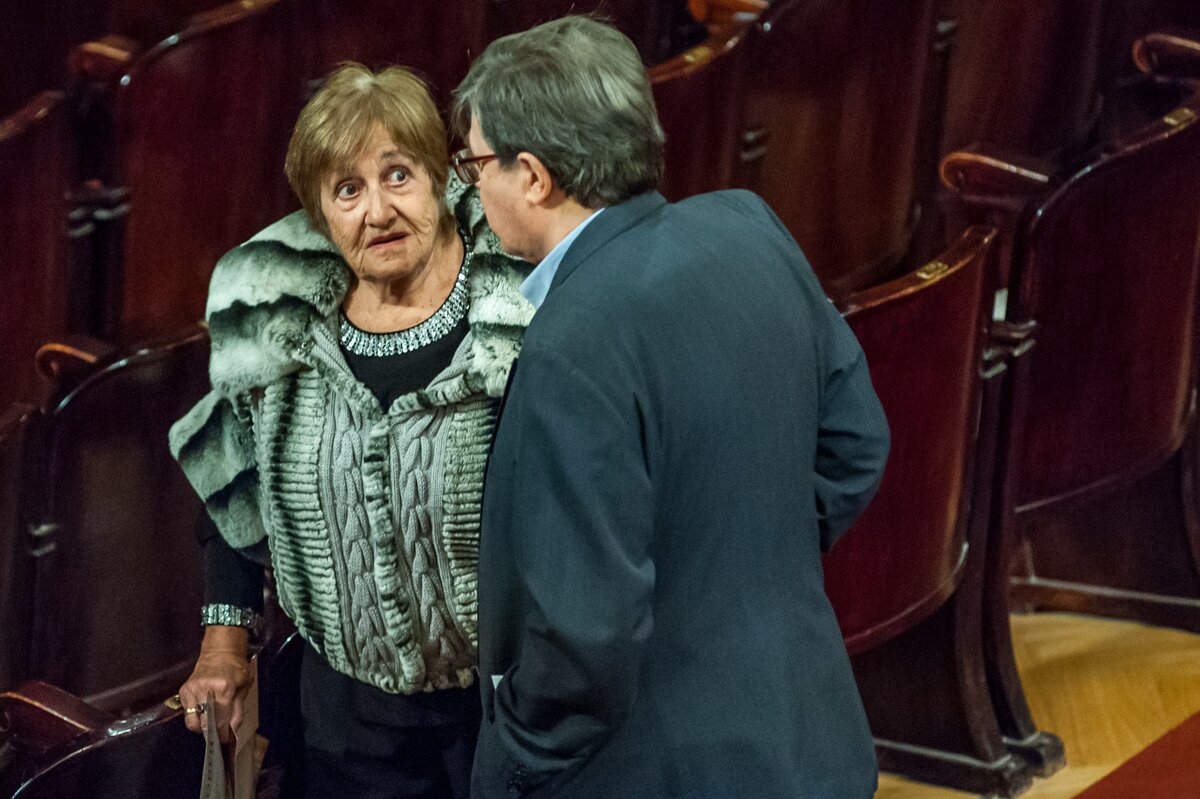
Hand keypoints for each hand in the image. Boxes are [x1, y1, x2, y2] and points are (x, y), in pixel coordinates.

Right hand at [178, 625, 251, 742]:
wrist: (220, 651)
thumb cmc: (236, 668)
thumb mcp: (244, 686)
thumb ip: (237, 710)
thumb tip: (231, 731)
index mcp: (222, 687)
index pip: (220, 719)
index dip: (223, 734)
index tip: (225, 741)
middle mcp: (204, 689)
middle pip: (202, 724)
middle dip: (210, 733)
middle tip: (217, 735)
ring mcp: (191, 690)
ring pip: (191, 721)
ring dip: (201, 726)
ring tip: (211, 723)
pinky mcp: (183, 691)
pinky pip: (187, 713)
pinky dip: (195, 716)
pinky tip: (204, 711)